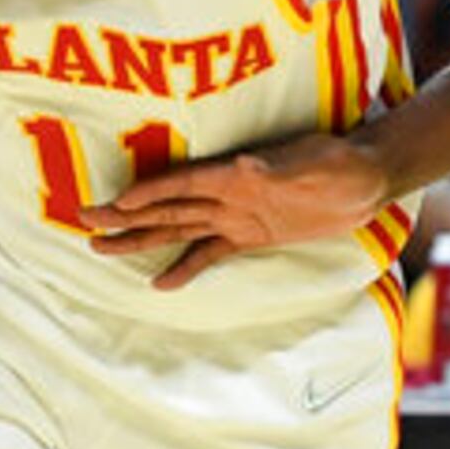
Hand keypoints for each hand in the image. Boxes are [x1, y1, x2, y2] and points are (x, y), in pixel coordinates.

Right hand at [83, 130, 392, 288]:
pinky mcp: (251, 234)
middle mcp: (228, 195)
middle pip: (167, 207)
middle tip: (83, 220)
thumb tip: (242, 167)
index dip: (149, 193)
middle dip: (125, 215)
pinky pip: (209, 252)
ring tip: (101, 247)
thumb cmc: (341, 164)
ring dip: (140, 237)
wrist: (366, 178)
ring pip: (177, 228)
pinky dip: (185, 267)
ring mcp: (237, 215)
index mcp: (235, 175)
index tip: (114, 203)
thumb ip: (279, 170)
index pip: (183, 184)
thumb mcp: (313, 164)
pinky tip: (159, 284)